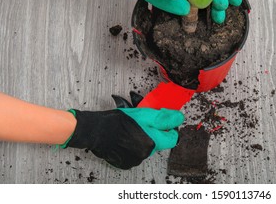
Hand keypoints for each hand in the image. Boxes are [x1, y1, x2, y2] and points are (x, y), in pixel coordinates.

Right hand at [62, 93, 183, 169]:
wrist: (96, 130)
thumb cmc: (118, 121)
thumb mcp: (144, 114)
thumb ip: (164, 118)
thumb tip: (179, 118)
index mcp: (152, 142)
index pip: (173, 138)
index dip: (169, 128)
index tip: (164, 122)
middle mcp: (145, 154)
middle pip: (159, 142)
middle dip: (154, 132)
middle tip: (143, 123)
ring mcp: (135, 159)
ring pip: (146, 147)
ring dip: (143, 139)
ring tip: (131, 130)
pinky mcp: (126, 162)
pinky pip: (136, 153)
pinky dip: (133, 146)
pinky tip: (125, 138)